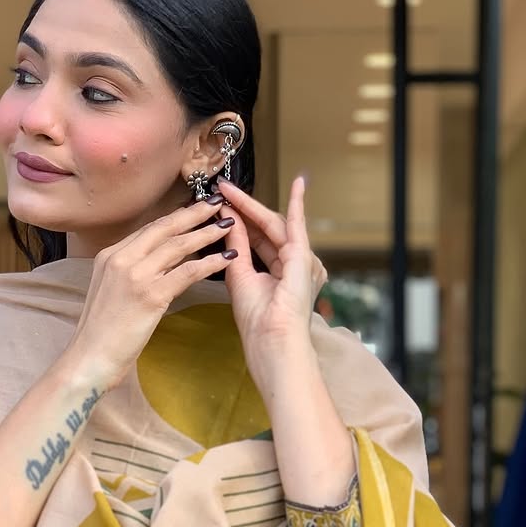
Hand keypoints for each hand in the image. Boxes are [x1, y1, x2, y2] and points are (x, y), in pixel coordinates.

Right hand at [69, 203, 235, 388]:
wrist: (89, 359)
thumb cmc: (100, 335)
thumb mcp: (110, 293)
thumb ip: (129, 274)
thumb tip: (158, 265)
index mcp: (110, 256)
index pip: (149, 229)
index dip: (175, 217)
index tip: (194, 208)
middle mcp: (121, 259)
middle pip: (164, 228)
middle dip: (194, 213)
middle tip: (217, 203)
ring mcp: (135, 276)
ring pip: (178, 246)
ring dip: (206, 233)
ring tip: (228, 226)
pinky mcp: (150, 295)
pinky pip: (188, 272)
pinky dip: (210, 263)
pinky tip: (227, 259)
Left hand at [216, 176, 327, 386]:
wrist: (272, 342)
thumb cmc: (258, 323)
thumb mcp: (239, 276)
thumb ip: (236, 247)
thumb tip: (228, 219)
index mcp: (280, 273)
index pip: (259, 239)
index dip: (240, 221)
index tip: (221, 204)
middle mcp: (295, 265)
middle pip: (266, 228)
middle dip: (244, 208)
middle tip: (221, 189)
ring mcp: (303, 261)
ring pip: (274, 225)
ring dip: (252, 206)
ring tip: (229, 189)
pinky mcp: (304, 258)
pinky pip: (297, 226)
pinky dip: (297, 204)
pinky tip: (298, 183)